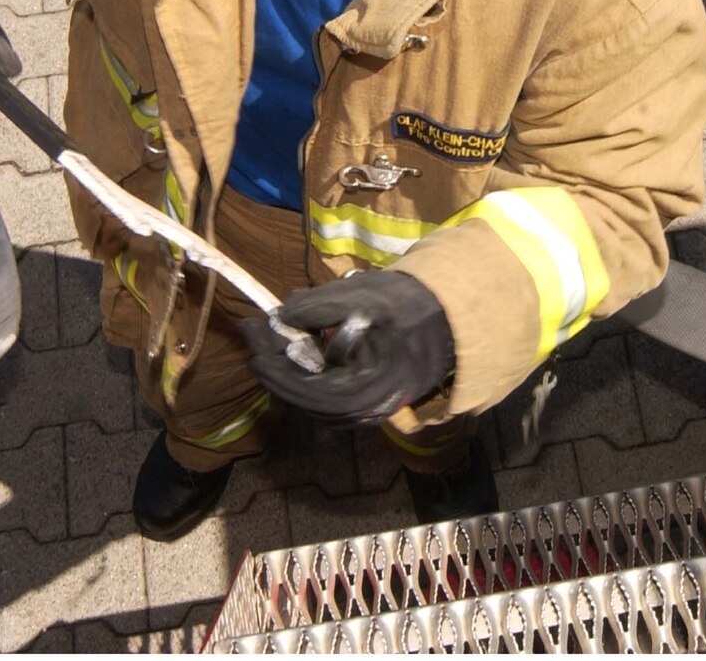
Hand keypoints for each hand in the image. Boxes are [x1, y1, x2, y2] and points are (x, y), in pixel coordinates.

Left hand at [243, 270, 453, 424]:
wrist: (451, 314)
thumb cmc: (409, 303)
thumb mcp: (364, 295)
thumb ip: (319, 306)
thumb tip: (280, 315)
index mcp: (370, 388)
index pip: (311, 393)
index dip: (278, 372)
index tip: (254, 347)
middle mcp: (369, 410)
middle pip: (309, 402)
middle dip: (277, 371)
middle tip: (254, 338)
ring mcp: (371, 410)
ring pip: (317, 403)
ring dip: (289, 374)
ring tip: (269, 343)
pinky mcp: (370, 402)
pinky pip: (330, 398)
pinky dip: (308, 378)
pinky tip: (298, 353)